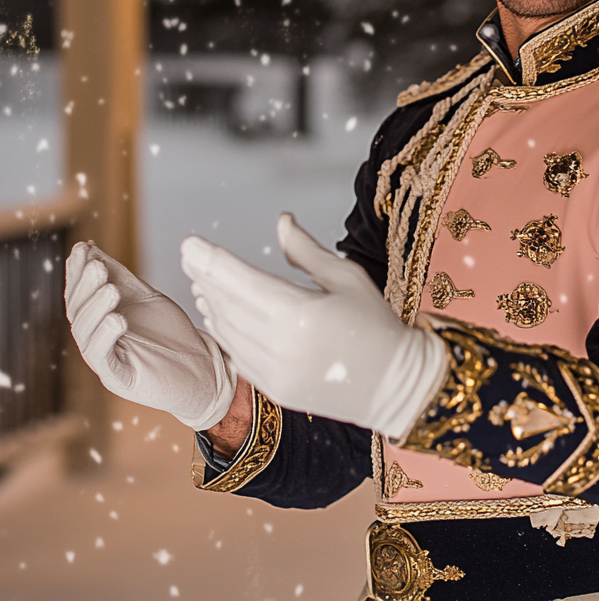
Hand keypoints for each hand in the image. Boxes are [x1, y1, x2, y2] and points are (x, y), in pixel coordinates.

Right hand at [65, 241, 236, 430]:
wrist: (201, 370)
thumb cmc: (172, 335)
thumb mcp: (146, 299)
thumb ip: (122, 279)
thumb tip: (93, 250)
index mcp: (100, 322)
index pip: (80, 295)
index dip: (78, 272)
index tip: (82, 248)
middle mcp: (96, 341)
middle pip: (78, 312)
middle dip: (85, 286)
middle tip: (97, 265)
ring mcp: (105, 361)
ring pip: (86, 333)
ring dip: (95, 308)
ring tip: (110, 288)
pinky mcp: (119, 379)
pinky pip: (103, 358)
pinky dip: (105, 337)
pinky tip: (117, 319)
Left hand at [181, 213, 447, 439]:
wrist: (394, 384)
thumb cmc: (376, 324)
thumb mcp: (347, 277)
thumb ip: (306, 251)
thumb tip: (281, 222)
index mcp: (299, 313)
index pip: (241, 280)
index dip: (211, 260)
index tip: (190, 243)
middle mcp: (279, 346)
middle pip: (228, 304)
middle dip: (205, 277)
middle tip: (190, 256)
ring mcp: (274, 372)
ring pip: (227, 331)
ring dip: (211, 304)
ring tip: (200, 282)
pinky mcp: (274, 390)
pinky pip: (237, 355)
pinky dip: (223, 332)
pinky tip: (217, 315)